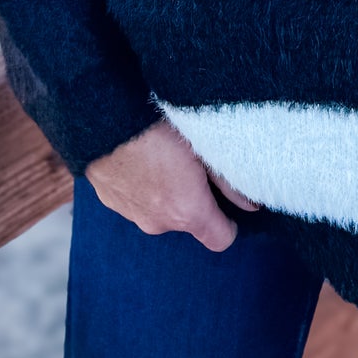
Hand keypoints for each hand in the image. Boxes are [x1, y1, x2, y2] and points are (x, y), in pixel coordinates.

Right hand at [84, 118, 260, 250]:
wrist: (103, 117)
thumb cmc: (160, 127)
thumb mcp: (204, 147)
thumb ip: (231, 183)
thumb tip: (253, 205)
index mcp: (188, 211)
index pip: (221, 240)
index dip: (229, 224)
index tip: (228, 205)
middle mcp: (158, 223)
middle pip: (188, 222)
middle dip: (194, 200)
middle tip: (193, 166)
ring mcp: (131, 215)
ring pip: (160, 210)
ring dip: (166, 192)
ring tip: (165, 157)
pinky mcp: (110, 201)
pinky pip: (136, 200)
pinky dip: (142, 186)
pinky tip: (142, 158)